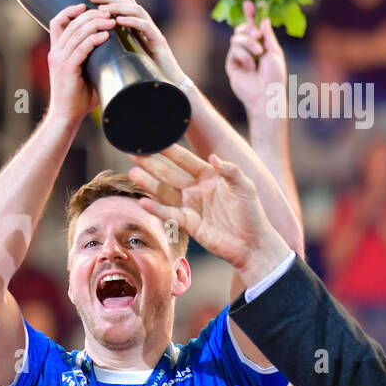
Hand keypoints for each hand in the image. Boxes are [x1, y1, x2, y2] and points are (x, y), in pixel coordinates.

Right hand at [46, 3, 115, 121]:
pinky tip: (106, 36)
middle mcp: (55, 52)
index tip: (87, 6)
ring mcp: (59, 60)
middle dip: (92, 14)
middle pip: (72, 22)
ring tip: (112, 21)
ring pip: (77, 32)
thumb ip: (93, 58)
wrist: (66, 116)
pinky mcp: (66, 68)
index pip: (57, 22)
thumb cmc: (78, 97)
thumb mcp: (84, 72)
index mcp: (56, 51)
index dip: (70, 10)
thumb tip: (114, 48)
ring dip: (96, 23)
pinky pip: (81, 47)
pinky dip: (94, 39)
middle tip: (109, 12)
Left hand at [87, 0, 184, 85]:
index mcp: (136, 28)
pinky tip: (119, 21)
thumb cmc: (141, 76)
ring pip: (137, 11)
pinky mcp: (159, 42)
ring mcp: (152, 33)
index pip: (124, 3)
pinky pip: (145, 27)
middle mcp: (145, 26)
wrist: (163, 89)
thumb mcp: (123, 57)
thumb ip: (113, 46)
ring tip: (102, 8)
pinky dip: (132, 22)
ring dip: (118, 7)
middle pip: (129, 2)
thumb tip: (91, 41)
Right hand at [128, 144, 288, 280]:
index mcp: (209, 176)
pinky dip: (155, 209)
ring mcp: (190, 206)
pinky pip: (168, 214)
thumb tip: (213, 157)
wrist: (252, 244)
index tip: (153, 141)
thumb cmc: (252, 213)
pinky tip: (143, 202)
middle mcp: (196, 189)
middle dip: (151, 163)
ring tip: (133, 171)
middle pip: (169, 173)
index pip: (185, 160)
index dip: (169, 151)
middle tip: (133, 152)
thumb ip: (230, 171)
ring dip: (148, 182)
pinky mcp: (187, 224)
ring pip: (164, 192)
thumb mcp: (245, 187)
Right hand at [226, 0, 287, 121]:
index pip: (253, 26)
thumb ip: (268, 36)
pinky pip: (234, 51)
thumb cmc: (274, 76)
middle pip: (241, 29)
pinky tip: (250, 66)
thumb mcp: (275, 52)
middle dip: (249, 29)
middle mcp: (248, 49)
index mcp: (261, 44)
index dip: (250, 14)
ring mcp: (239, 56)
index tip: (248, 2)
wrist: (266, 94)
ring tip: (258, 55)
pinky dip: (244, 56)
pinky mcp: (232, 65)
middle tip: (258, 36)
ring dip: (249, 44)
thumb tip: (263, 20)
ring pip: (236, 39)